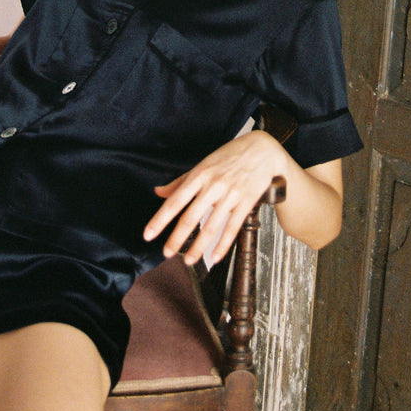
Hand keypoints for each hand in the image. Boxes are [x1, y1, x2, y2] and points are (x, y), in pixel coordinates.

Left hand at [143, 131, 286, 264]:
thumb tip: (158, 192)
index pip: (175, 200)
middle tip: (166, 253)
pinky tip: (215, 257)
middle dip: (177, 238)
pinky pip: (233, 227)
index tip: (148, 234)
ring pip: (212, 226)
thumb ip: (181, 181)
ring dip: (199, 247)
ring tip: (189, 260)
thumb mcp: (203, 164)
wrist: (262, 149)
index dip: (160, 219)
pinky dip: (223, 245)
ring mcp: (231, 194)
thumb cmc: (230, 155)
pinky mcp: (246, 202)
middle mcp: (213, 185)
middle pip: (191, 216)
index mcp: (199, 175)